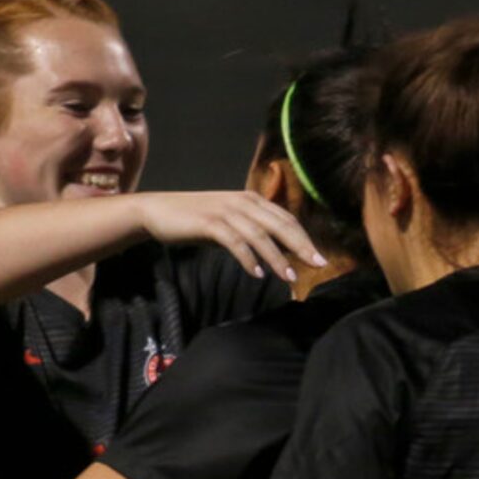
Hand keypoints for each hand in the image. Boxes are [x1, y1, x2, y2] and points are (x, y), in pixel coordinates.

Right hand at [134, 190, 326, 282]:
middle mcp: (242, 201)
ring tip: (289, 277)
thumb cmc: (196, 221)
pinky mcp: (209, 222)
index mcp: (251, 200)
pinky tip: (257, 273)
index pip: (286, 219)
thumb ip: (254, 232)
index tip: (320, 259)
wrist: (158, 212)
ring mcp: (225, 210)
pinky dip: (248, 258)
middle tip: (318, 265)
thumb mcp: (231, 224)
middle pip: (280, 224)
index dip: (305, 238)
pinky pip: (234, 242)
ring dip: (277, 257)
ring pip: (260, 234)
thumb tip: (280, 251)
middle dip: (301, 245)